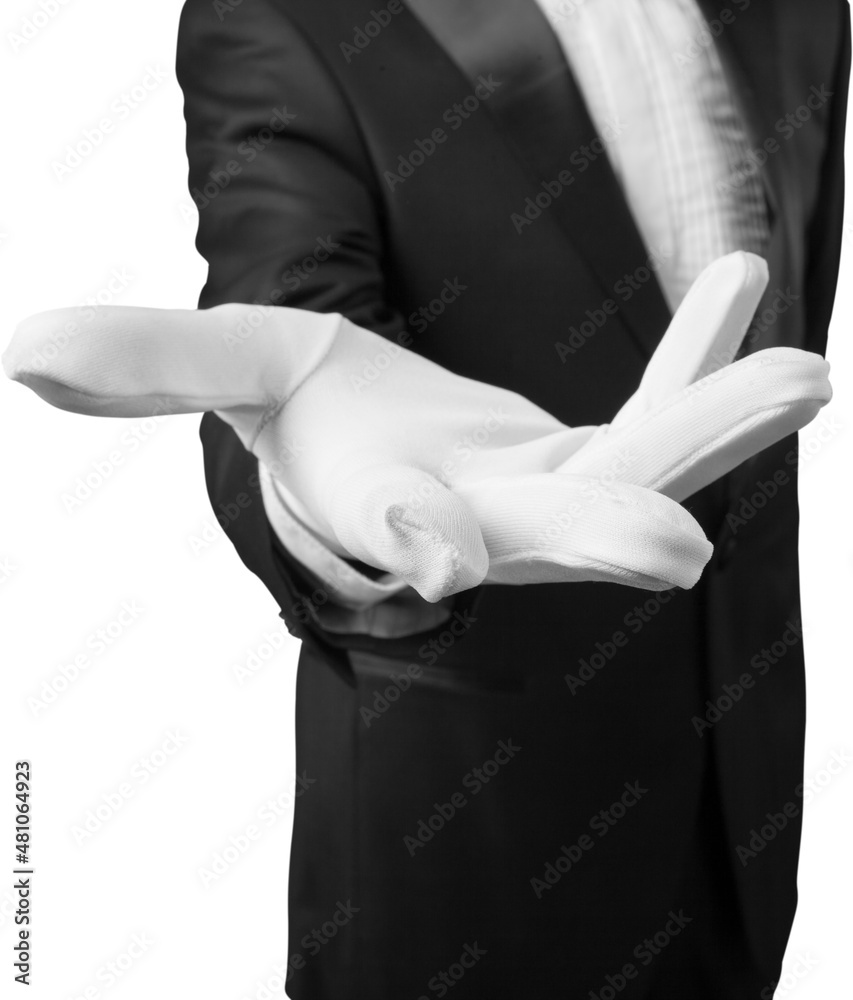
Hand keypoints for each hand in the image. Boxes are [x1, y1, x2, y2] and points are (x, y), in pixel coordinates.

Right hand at [3, 252, 829, 601]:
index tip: (432, 558)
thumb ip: (151, 367)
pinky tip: (736, 274)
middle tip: (678, 552)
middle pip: (547, 536)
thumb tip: (19, 345)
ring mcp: (558, 496)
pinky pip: (660, 405)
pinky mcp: (598, 457)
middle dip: (605, 537)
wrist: (386, 449)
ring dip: (716, 428)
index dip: (404, 546)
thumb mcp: (241, 372)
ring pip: (643, 473)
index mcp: (389, 512)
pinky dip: (700, 354)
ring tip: (805, 375)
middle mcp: (488, 525)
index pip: (394, 541)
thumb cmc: (314, 422)